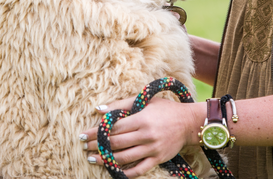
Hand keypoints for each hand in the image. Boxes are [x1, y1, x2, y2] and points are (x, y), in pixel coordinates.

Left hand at [79, 96, 203, 177]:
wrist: (188, 122)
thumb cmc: (165, 109)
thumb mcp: (145, 101)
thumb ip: (121, 105)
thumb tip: (98, 109)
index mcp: (142, 119)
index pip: (114, 127)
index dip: (97, 132)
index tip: (84, 134)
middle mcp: (146, 135)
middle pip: (116, 143)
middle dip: (98, 145)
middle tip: (85, 146)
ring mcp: (152, 149)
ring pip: (124, 157)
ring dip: (106, 159)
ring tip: (93, 158)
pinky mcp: (157, 159)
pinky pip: (139, 169)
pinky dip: (125, 172)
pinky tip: (113, 170)